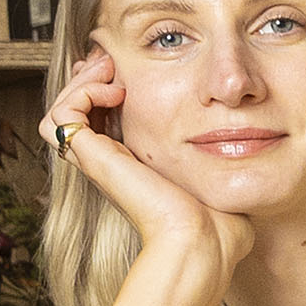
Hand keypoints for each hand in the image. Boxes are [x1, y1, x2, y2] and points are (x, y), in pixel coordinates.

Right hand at [56, 43, 247, 305]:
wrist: (203, 240)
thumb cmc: (219, 221)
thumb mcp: (220, 173)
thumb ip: (223, 153)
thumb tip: (245, 135)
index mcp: (135, 164)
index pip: (103, 117)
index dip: (110, 87)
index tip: (132, 71)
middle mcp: (111, 162)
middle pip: (77, 111)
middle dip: (93, 77)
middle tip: (117, 65)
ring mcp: (99, 162)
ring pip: (61, 111)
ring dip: (83, 82)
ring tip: (114, 74)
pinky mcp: (94, 160)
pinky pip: (61, 118)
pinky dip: (83, 93)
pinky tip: (118, 90)